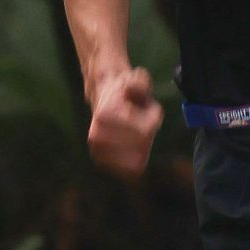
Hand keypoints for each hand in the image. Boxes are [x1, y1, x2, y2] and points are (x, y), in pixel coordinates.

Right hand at [87, 65, 161, 180]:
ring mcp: (97, 151)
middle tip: (142, 121)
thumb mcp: (138, 79)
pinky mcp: (101, 162)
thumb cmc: (127, 90)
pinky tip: (131, 144)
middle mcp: (96, 135)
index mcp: (105, 115)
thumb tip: (130, 90)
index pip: (144, 132)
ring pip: (136, 162)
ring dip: (142, 148)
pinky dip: (136, 159)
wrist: (104, 97)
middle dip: (147, 136)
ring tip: (136, 131)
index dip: (152, 120)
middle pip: (141, 148)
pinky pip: (129, 170)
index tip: (147, 109)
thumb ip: (140, 82)